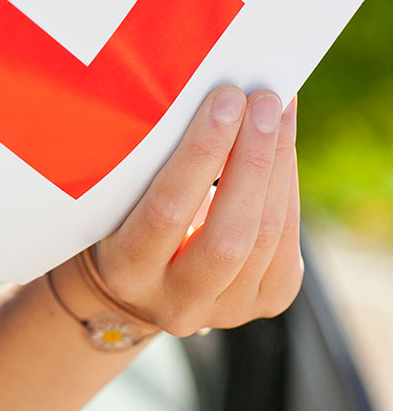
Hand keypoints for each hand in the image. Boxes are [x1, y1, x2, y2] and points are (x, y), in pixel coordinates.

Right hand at [94, 86, 301, 336]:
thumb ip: (158, 169)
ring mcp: (226, 310)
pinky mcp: (266, 301)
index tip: (225, 100)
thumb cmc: (125, 221)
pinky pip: (288, 242)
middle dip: (252, 159)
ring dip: (278, 165)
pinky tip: (283, 147)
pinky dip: (288, 187)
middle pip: (229, 234)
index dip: (201, 154)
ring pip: (267, 236)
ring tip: (278, 112)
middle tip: (264, 102)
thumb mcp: (122, 203)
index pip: (167, 212)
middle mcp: (176, 303)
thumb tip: (216, 102)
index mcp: (127, 273)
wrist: (139, 287)